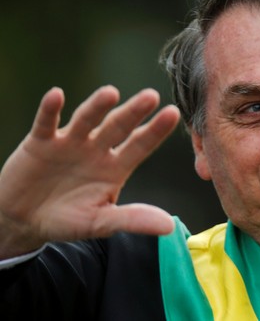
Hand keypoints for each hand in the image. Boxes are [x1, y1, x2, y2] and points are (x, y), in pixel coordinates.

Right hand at [0, 86, 180, 258]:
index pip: (140, 145)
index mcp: (116, 167)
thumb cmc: (68, 219)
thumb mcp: (101, 222)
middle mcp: (97, 149)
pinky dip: (49, 110)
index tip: (173, 113)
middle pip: (118, 126)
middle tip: (151, 96)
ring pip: (86, 120)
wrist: (25, 220)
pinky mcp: (41, 142)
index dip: (156, 131)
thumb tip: (169, 226)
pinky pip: (46, 123)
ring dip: (96, 107)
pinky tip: (56, 95)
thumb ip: (132, 219)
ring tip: (110, 93)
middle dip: (133, 112)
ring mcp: (70, 142)